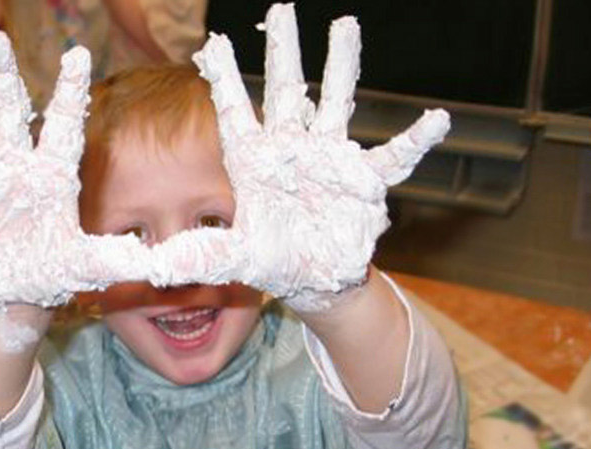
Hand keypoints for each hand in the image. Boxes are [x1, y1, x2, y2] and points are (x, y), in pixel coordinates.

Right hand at [0, 32, 146, 313]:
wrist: (16, 289)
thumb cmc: (52, 268)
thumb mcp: (82, 266)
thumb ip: (111, 259)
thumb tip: (146, 259)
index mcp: (49, 175)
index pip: (62, 127)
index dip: (68, 94)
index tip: (78, 53)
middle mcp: (10, 168)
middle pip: (5, 115)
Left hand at [187, 5, 448, 311]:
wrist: (315, 279)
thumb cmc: (271, 260)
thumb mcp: (234, 258)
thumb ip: (200, 255)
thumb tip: (154, 267)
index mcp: (254, 162)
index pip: (235, 112)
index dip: (225, 79)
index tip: (214, 42)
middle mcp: (291, 149)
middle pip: (286, 90)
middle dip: (284, 50)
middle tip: (283, 7)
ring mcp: (329, 158)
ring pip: (336, 102)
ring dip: (341, 65)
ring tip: (345, 26)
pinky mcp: (363, 181)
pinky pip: (394, 156)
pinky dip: (416, 140)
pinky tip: (436, 120)